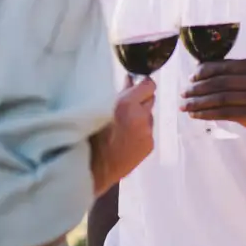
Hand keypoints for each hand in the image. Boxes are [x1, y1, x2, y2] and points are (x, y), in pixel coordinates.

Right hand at [91, 77, 154, 192]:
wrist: (97, 166)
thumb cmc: (95, 135)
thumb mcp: (105, 108)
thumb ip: (123, 92)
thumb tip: (131, 79)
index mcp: (127, 104)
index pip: (149, 86)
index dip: (145, 85)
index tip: (141, 85)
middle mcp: (141, 116)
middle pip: (151, 100)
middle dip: (142, 100)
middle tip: (130, 106)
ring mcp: (147, 132)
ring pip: (149, 117)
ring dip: (141, 117)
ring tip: (125, 127)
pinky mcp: (150, 144)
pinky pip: (148, 132)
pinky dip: (141, 132)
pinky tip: (128, 139)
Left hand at [181, 59, 245, 142]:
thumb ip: (230, 74)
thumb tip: (198, 69)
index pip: (223, 66)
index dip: (204, 71)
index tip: (190, 78)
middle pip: (220, 82)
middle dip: (198, 88)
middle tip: (183, 94)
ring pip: (220, 98)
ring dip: (198, 102)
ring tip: (185, 106)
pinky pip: (224, 112)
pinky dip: (206, 114)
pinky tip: (195, 115)